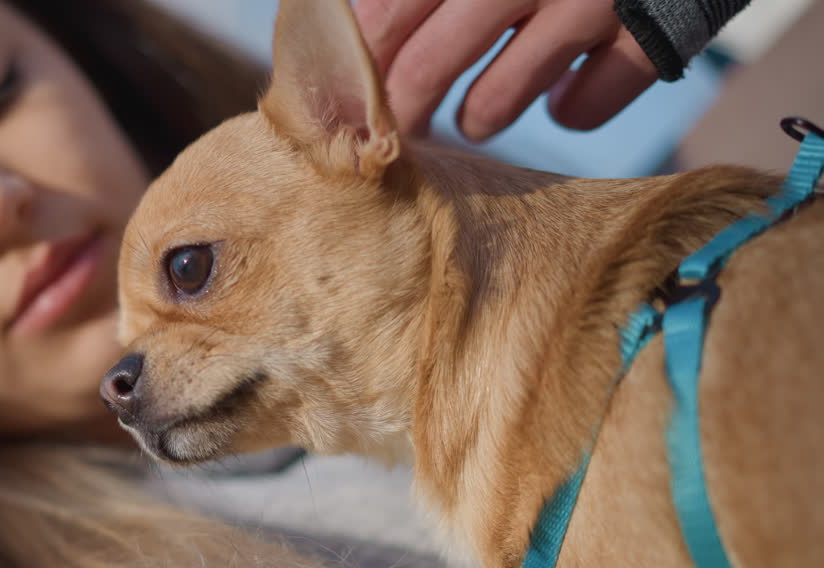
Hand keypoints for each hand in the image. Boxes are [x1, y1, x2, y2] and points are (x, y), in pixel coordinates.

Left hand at [354, 0, 657, 141]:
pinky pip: (583, 111)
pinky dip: (569, 111)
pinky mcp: (646, 35)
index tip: (351, 90)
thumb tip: (356, 20)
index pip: (383, 16)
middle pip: (424, 68)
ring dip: (477, 118)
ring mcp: (588, 3)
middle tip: (399, 126)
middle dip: (401, 111)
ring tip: (475, 113)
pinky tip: (563, 96)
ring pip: (494, 104)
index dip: (358, 64)